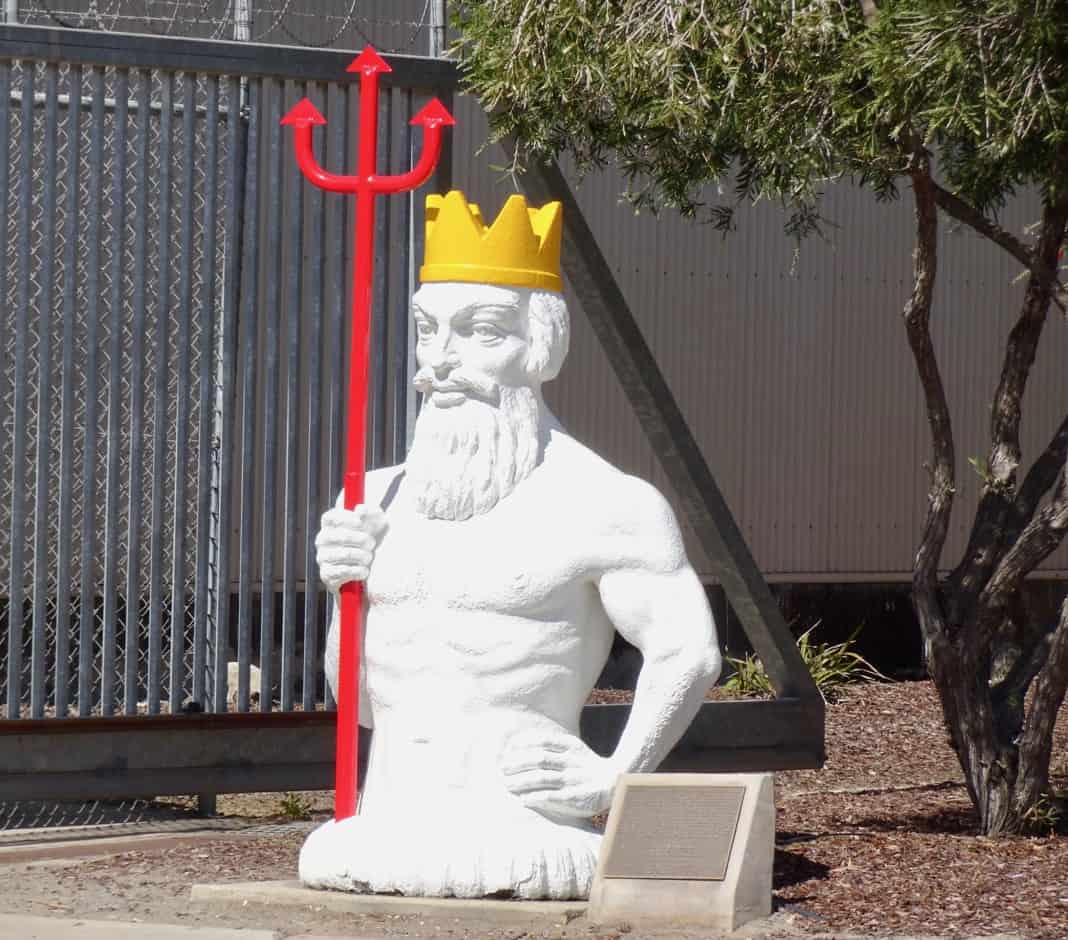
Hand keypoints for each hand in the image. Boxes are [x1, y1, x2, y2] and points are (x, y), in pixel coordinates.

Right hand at [315, 504, 388, 591]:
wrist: (365, 567)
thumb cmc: (369, 538)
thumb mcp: (376, 523)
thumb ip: (371, 512)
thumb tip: (360, 509)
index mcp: (330, 524)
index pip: (330, 517)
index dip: (344, 518)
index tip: (360, 522)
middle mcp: (322, 540)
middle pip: (337, 536)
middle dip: (359, 539)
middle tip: (371, 542)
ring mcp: (322, 557)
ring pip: (343, 554)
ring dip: (361, 556)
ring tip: (369, 557)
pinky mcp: (326, 574)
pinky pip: (343, 571)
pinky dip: (357, 571)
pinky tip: (365, 570)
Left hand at [499, 728, 618, 818]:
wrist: (615, 783)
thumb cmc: (588, 766)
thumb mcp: (575, 748)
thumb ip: (553, 744)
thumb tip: (521, 743)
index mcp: (571, 747)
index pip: (542, 741)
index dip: (523, 744)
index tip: (508, 750)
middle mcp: (571, 762)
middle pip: (538, 759)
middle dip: (517, 763)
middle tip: (502, 769)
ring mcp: (573, 780)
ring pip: (541, 777)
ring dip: (521, 781)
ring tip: (506, 784)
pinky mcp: (575, 798)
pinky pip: (551, 796)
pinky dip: (535, 798)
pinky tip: (523, 800)